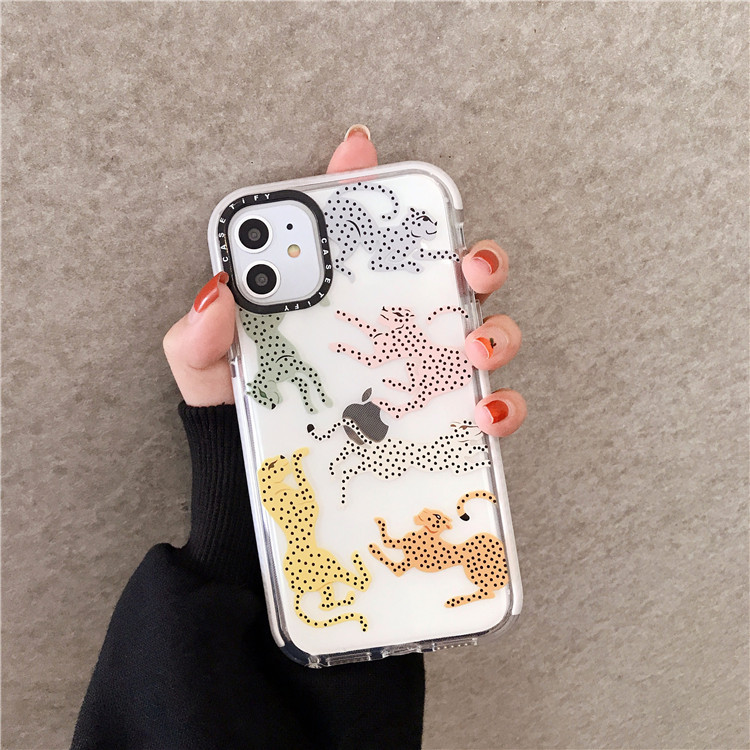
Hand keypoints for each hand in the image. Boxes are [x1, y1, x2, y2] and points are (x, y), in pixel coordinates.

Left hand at [163, 125, 525, 435]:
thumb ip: (200, 338)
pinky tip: (484, 412)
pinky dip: (501, 407)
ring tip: (474, 347)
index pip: (359, 234)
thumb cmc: (238, 416)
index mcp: (339, 299)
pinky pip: (490, 409)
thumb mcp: (209, 374)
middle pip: (452, 274)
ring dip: (497, 330)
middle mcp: (393, 326)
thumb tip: (216, 295)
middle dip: (476, 256)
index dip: (362, 183)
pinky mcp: (441, 422)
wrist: (252, 480)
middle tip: (465, 264)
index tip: (359, 149)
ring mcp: (424, 372)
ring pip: (488, 333)